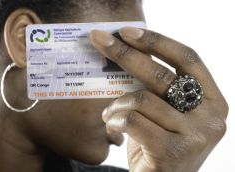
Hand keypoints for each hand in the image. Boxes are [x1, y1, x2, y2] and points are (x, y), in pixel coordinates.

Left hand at [90, 27, 227, 171]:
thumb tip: (128, 52)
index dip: (157, 41)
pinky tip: (112, 127)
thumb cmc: (160, 144)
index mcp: (212, 99)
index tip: (127, 31)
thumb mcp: (165, 112)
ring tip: (109, 113)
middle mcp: (211, 116)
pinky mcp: (172, 152)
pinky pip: (132, 120)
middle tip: (99, 40)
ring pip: (142, 99)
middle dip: (124, 54)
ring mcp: (194, 135)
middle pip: (162, 74)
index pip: (188, 58)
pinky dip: (115, 120)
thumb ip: (157, 88)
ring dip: (116, 103)